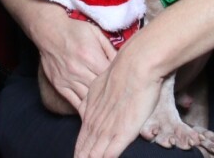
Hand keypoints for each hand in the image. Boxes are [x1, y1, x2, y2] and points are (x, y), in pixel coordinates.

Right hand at [33, 13, 116, 109]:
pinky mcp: (59, 85)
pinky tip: (93, 114)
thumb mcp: (96, 34)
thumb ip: (110, 50)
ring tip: (111, 115)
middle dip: (113, 99)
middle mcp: (80, 71)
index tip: (128, 89)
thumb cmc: (75, 31)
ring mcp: (68, 79)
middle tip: (123, 105)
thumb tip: (123, 64)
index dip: (121, 84)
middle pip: (101, 92)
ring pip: (88, 101)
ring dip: (99, 108)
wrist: (49, 31)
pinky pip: (74, 102)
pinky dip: (84, 110)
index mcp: (92, 58)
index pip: (111, 78)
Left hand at [75, 39, 165, 157]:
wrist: (136, 65)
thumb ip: (96, 98)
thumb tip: (92, 103)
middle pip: (86, 147)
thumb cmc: (124, 71)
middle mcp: (97, 120)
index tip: (77, 156)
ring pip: (94, 152)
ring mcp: (109, 127)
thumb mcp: (101, 84)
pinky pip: (110, 152)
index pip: (83, 136)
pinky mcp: (123, 131)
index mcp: (92, 109)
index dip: (80, 148)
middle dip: (82, 157)